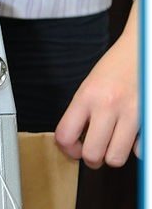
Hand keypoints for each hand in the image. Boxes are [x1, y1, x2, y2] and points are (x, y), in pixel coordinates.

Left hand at [55, 1, 138, 168]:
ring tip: (114, 145)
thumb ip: (82, 112)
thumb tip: (77, 142)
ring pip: (116, 158)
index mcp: (87, 96)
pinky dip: (136, 148)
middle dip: (92, 159)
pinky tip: (133, 136)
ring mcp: (132, 112)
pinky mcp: (148, 117)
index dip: (67, 149)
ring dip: (113, 155)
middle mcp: (108, 105)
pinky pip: (140, 150)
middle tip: (95, 151)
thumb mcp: (90, 86)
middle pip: (92, 154)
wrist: (141, 49)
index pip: (65, 135)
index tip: (73, 149)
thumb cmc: (116, 67)